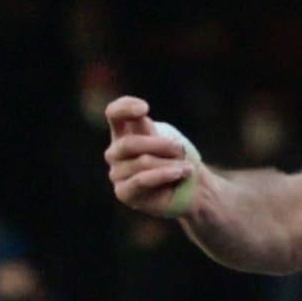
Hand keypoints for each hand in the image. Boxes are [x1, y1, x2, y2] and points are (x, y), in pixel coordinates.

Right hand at [104, 95, 206, 221]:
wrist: (185, 189)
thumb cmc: (173, 160)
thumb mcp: (165, 139)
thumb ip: (150, 129)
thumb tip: (140, 118)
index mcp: (122, 133)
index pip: (114, 114)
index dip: (124, 108)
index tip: (145, 108)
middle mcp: (115, 152)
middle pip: (130, 143)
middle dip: (160, 145)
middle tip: (181, 149)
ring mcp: (116, 173)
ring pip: (141, 162)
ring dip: (169, 163)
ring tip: (187, 168)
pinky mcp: (123, 192)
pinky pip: (142, 180)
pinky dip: (163, 175)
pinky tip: (178, 174)